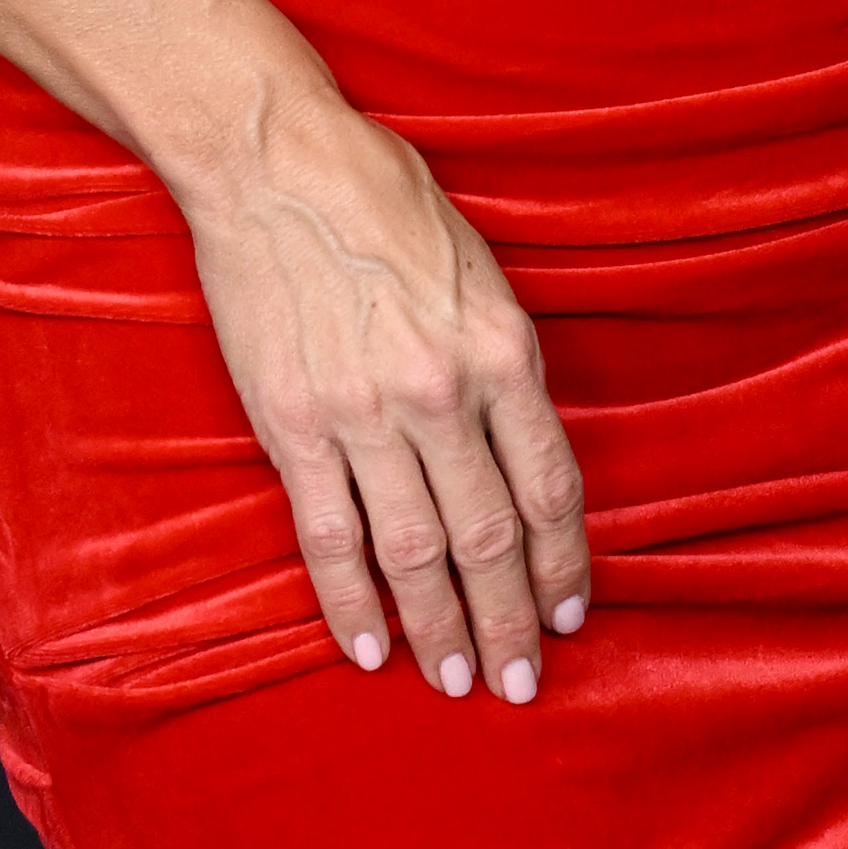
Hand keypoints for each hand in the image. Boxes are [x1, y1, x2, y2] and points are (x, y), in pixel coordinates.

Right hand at [178, 64, 593, 704]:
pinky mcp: (294, 427)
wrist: (279, 164)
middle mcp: (442, 392)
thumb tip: (518, 447)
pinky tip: (373, 648)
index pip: (550, 484)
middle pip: (489, 535)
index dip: (563, 562)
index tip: (569, 614)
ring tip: (456, 681)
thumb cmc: (387, 200)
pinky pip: (330, 536)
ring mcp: (365, 415)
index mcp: (503, 348)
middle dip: (509, 620)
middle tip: (520, 684)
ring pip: (414, 552)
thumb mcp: (480, 270)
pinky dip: (352, 602)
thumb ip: (502, 361)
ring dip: (440, 626)